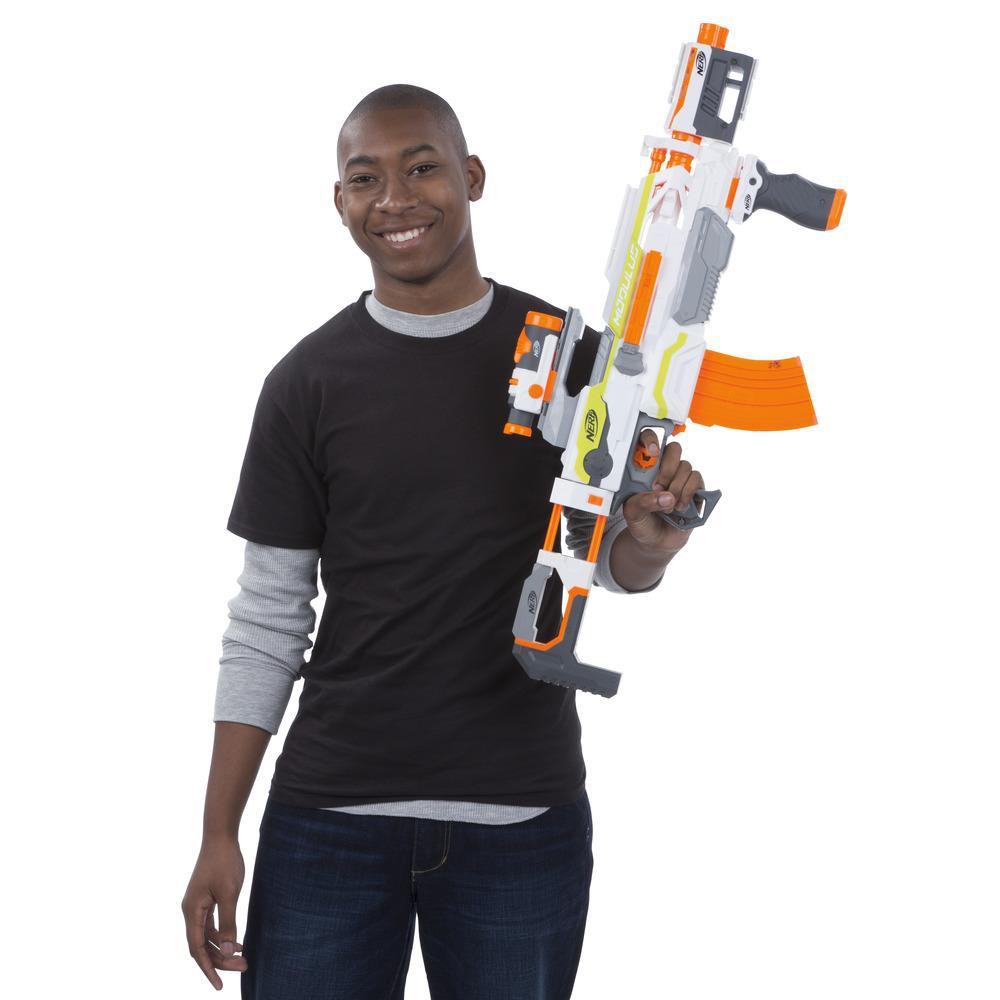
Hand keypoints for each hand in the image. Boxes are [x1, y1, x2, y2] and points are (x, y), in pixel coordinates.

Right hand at [182, 836, 248, 989]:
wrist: (221, 835)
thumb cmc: (225, 862)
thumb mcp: (229, 894)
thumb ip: (227, 923)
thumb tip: (226, 950)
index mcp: (192, 911)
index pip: (197, 949)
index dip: (208, 968)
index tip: (219, 985)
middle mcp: (190, 911)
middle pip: (202, 945)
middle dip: (220, 959)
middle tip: (243, 967)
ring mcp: (197, 905)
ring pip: (207, 936)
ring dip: (222, 948)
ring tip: (243, 957)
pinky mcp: (205, 899)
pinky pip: (211, 925)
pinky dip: (222, 935)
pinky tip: (236, 941)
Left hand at [621, 434, 704, 553]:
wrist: (657, 541)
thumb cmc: (642, 522)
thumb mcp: (633, 513)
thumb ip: (643, 502)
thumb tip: (666, 496)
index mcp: (644, 468)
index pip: (649, 440)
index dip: (652, 439)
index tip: (652, 451)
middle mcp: (664, 468)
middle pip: (674, 448)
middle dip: (667, 468)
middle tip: (658, 487)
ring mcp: (680, 477)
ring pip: (686, 466)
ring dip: (676, 487)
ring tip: (668, 506)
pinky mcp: (695, 488)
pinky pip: (697, 479)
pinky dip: (688, 493)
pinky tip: (680, 506)